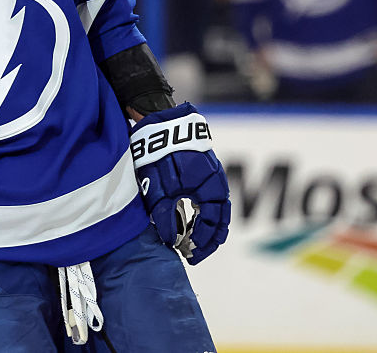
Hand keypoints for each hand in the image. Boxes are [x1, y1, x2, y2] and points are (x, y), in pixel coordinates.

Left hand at [129, 103, 229, 264]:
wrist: (157, 120)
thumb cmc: (158, 153)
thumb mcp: (158, 188)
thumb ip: (165, 215)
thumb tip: (170, 239)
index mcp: (211, 187)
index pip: (214, 223)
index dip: (203, 242)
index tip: (189, 255)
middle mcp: (216, 181)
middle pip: (219, 217)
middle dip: (207, 238)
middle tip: (193, 254)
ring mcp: (209, 173)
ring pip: (213, 207)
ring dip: (204, 226)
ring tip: (192, 242)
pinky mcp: (200, 168)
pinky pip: (205, 195)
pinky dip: (200, 211)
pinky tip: (189, 220)